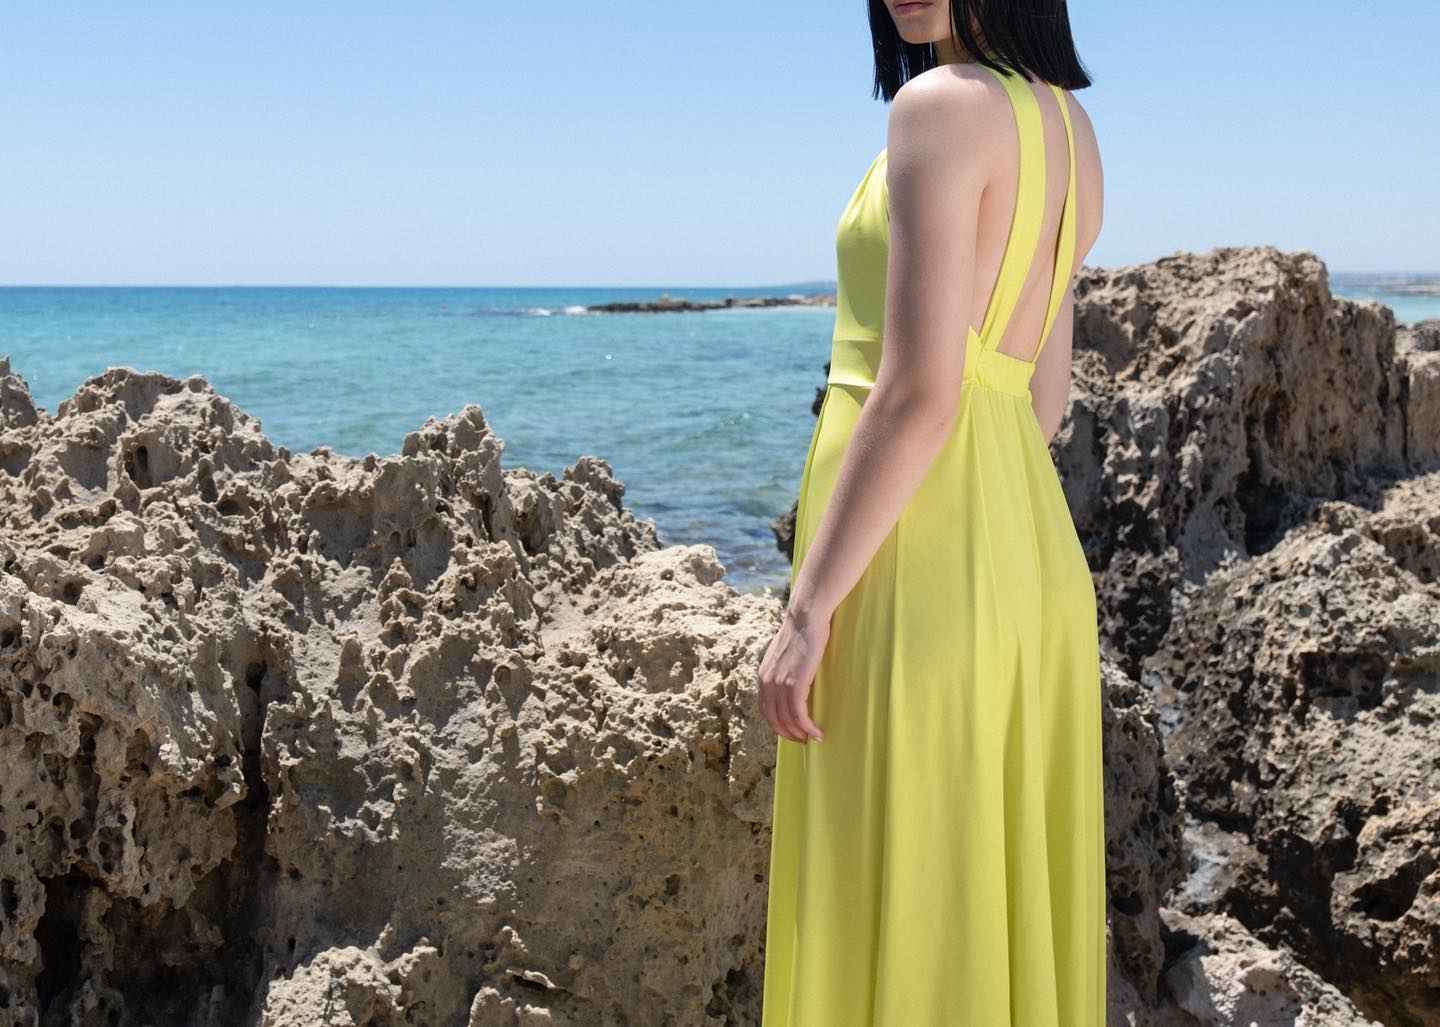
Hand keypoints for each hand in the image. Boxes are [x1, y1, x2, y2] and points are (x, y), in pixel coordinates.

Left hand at [756, 603, 828, 742]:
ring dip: (801, 734)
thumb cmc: (801, 633)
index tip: (792, 732)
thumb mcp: (785, 655)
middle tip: (804, 740)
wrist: (805, 617)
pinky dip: (808, 727)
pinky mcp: (794, 683)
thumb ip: (783, 671)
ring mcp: (779, 683)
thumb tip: (792, 683)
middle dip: (789, 734)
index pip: (766, 711)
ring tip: (813, 738)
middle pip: (774, 720)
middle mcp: (766, 682)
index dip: (778, 726)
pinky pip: (799, 714)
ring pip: (787, 720)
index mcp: (763, 677)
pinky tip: (817, 732)